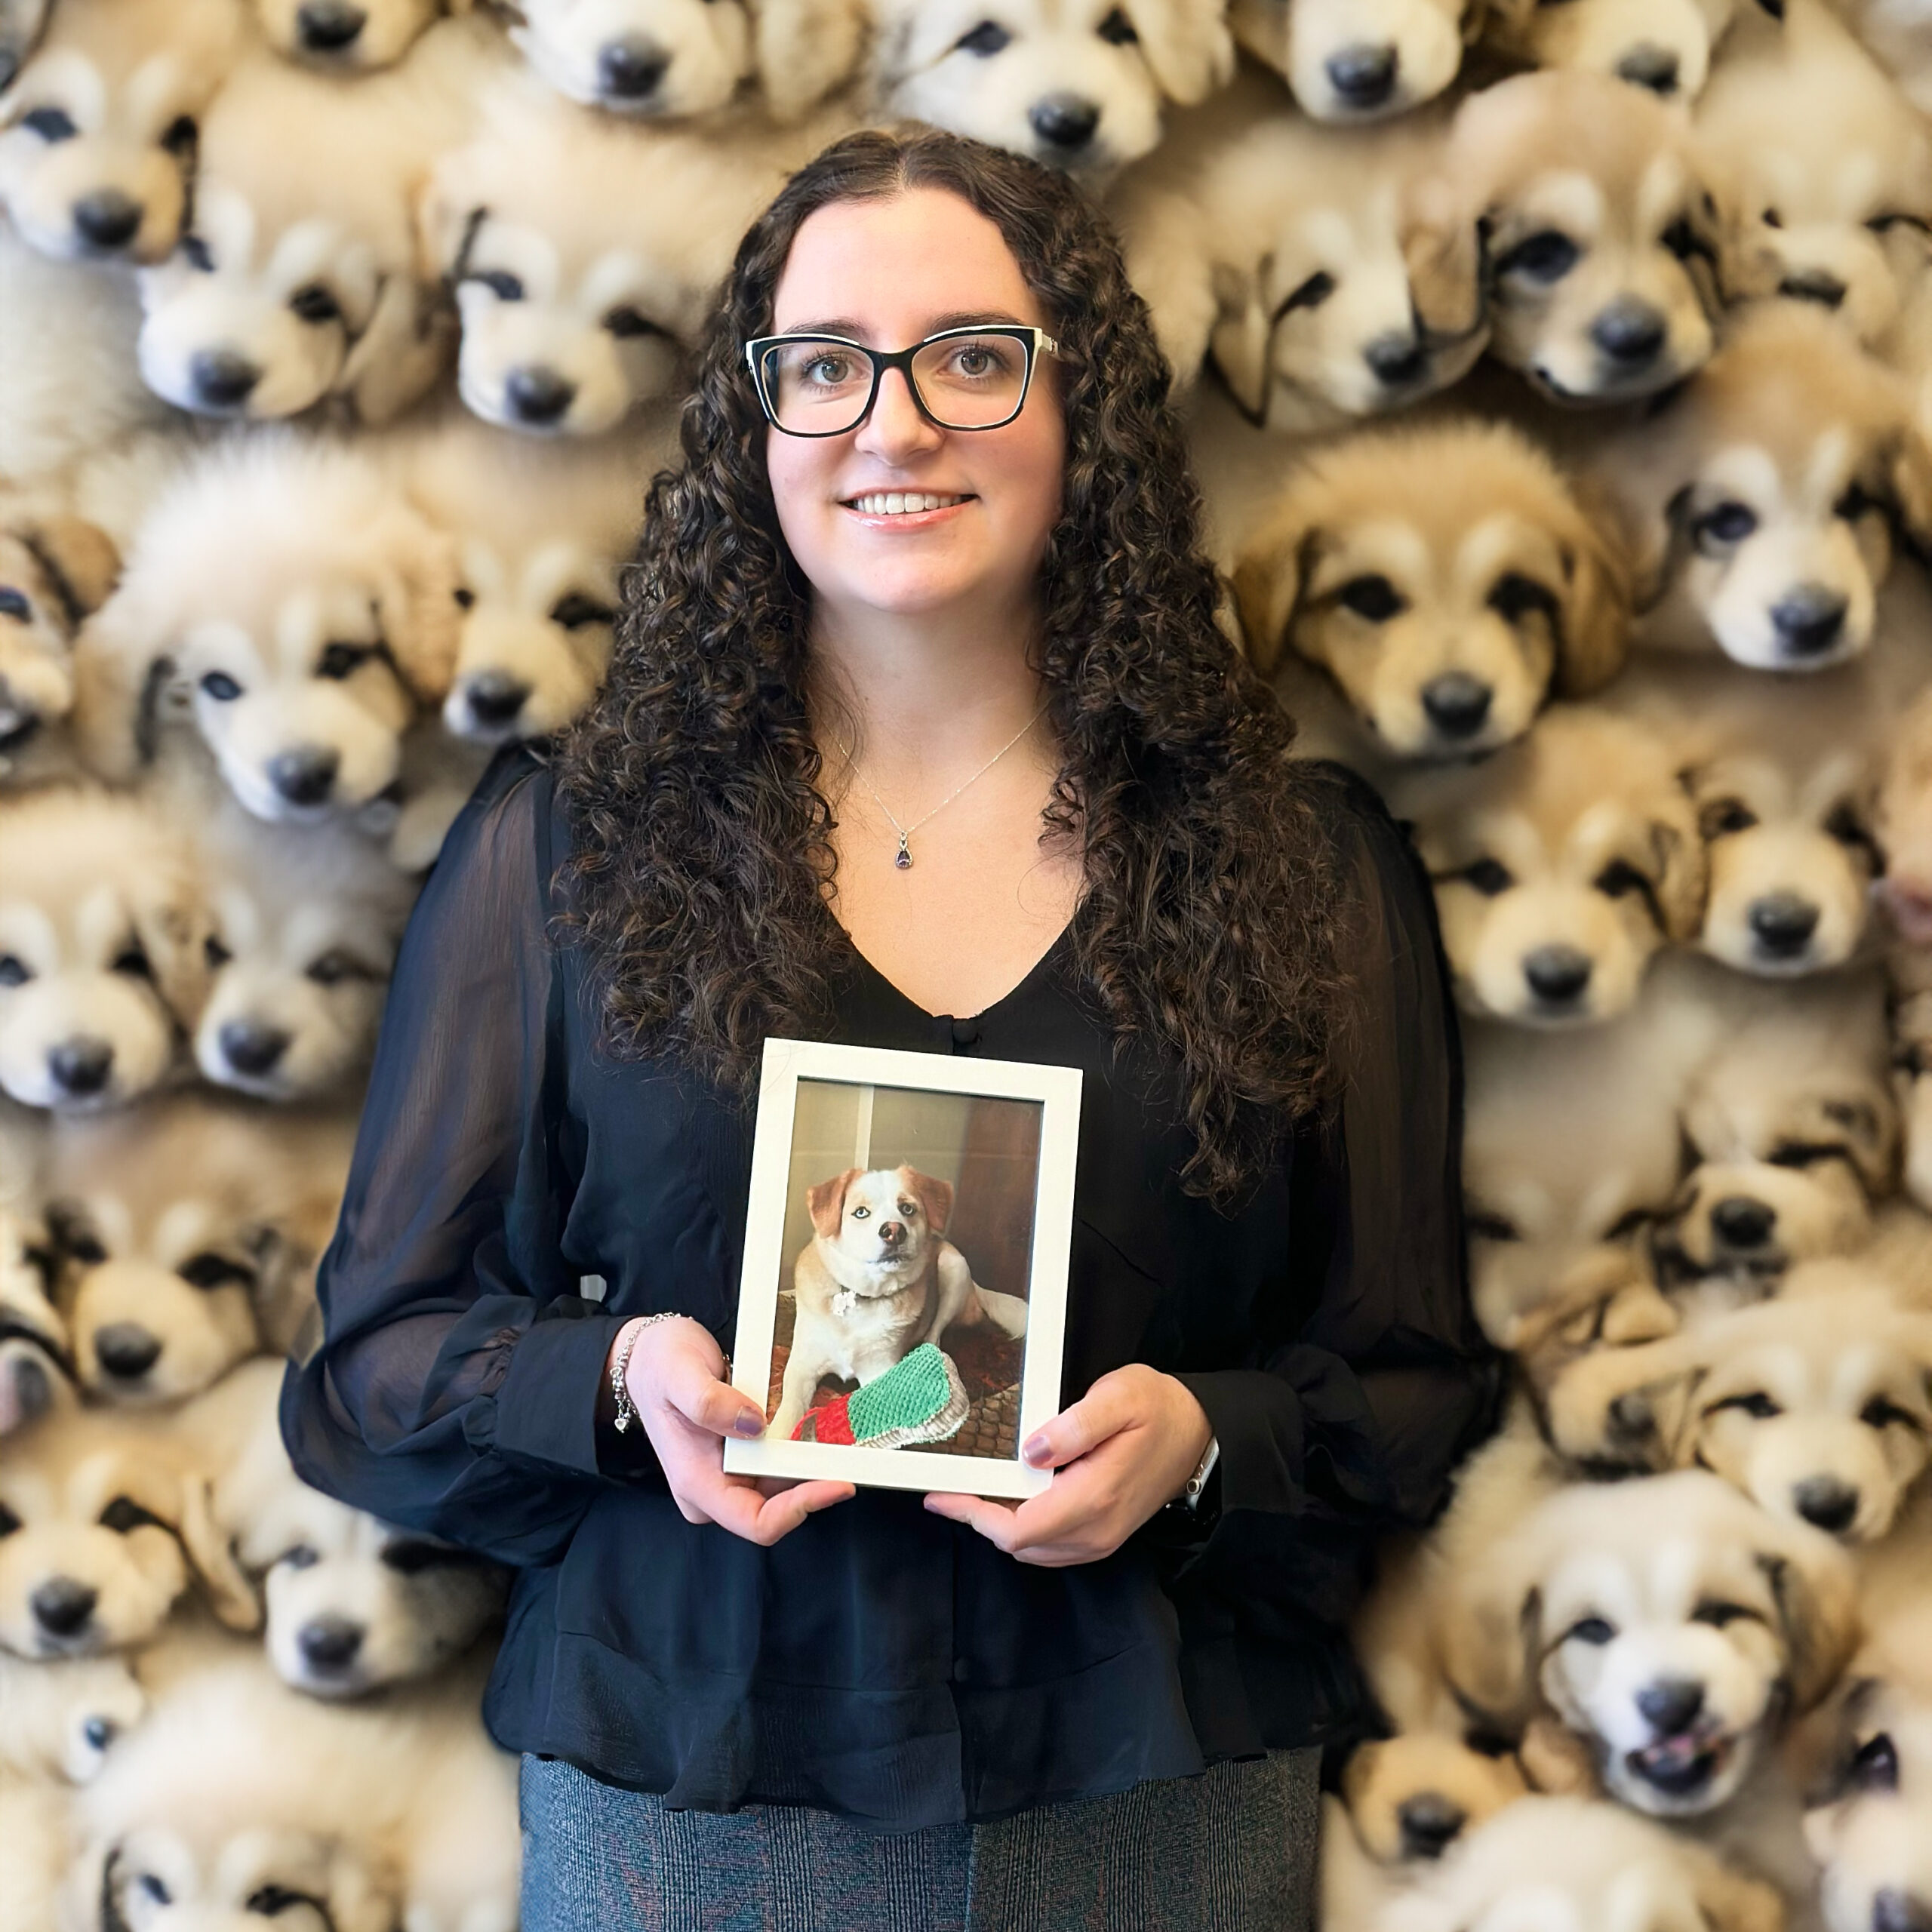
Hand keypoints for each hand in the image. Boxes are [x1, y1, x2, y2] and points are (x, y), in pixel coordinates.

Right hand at [611, 1317, 853, 1544]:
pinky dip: (801, 1449)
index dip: (800, 1509)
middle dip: (814, 1481)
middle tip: (849, 1450)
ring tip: (837, 1431)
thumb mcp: (678, 1373)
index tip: (837, 1483)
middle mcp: (713, 1490)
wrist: (648, 1359)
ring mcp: (727, 1477)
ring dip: (812, 1464)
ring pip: (783, 1487)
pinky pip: (779, 1465)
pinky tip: (818, 1425)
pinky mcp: (740, 1462)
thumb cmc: (658, 1365)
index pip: (755, 1521)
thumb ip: (709, 1401)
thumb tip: (753, 1424)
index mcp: (696, 1482)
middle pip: (777, 1507)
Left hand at [922, 1364, 1211, 1565]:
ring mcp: (1101, 1540)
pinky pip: (1050, 1549)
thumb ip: (1074, 1426)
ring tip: (974, 1490)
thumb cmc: (1157, 1407)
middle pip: (1018, 1544)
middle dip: (979, 1518)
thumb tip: (1031, 1451)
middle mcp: (1095, 1531)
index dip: (973, 1513)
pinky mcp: (1104, 1537)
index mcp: (1093, 1497)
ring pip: (1032, 1550)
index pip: (1016, 1528)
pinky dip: (1024, 1530)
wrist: (1199, 1432)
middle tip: (951, 1487)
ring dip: (1000, 1525)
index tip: (939, 1494)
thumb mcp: (1118, 1397)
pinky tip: (1013, 1500)